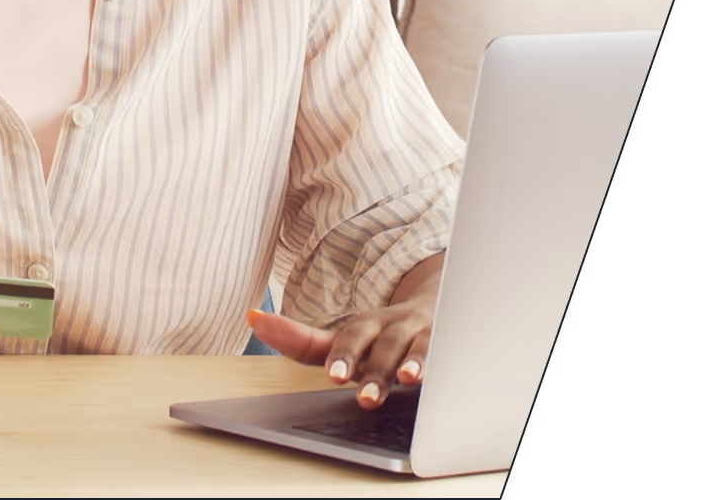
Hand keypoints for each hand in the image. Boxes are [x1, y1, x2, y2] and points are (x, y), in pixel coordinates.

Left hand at [246, 252, 443, 408]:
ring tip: (407, 378)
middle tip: (362, 390)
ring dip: (412, 362)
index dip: (342, 355)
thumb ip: (303, 339)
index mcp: (366, 325)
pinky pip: (449, 354)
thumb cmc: (380, 337)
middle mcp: (393, 327)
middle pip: (381, 344)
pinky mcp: (448, 346)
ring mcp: (422, 336)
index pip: (350, 336)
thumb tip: (252, 317)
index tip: (334, 375)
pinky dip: (443, 364)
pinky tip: (442, 376)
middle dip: (372, 366)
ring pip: (417, 347)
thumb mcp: (345, 339)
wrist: (435, 309)